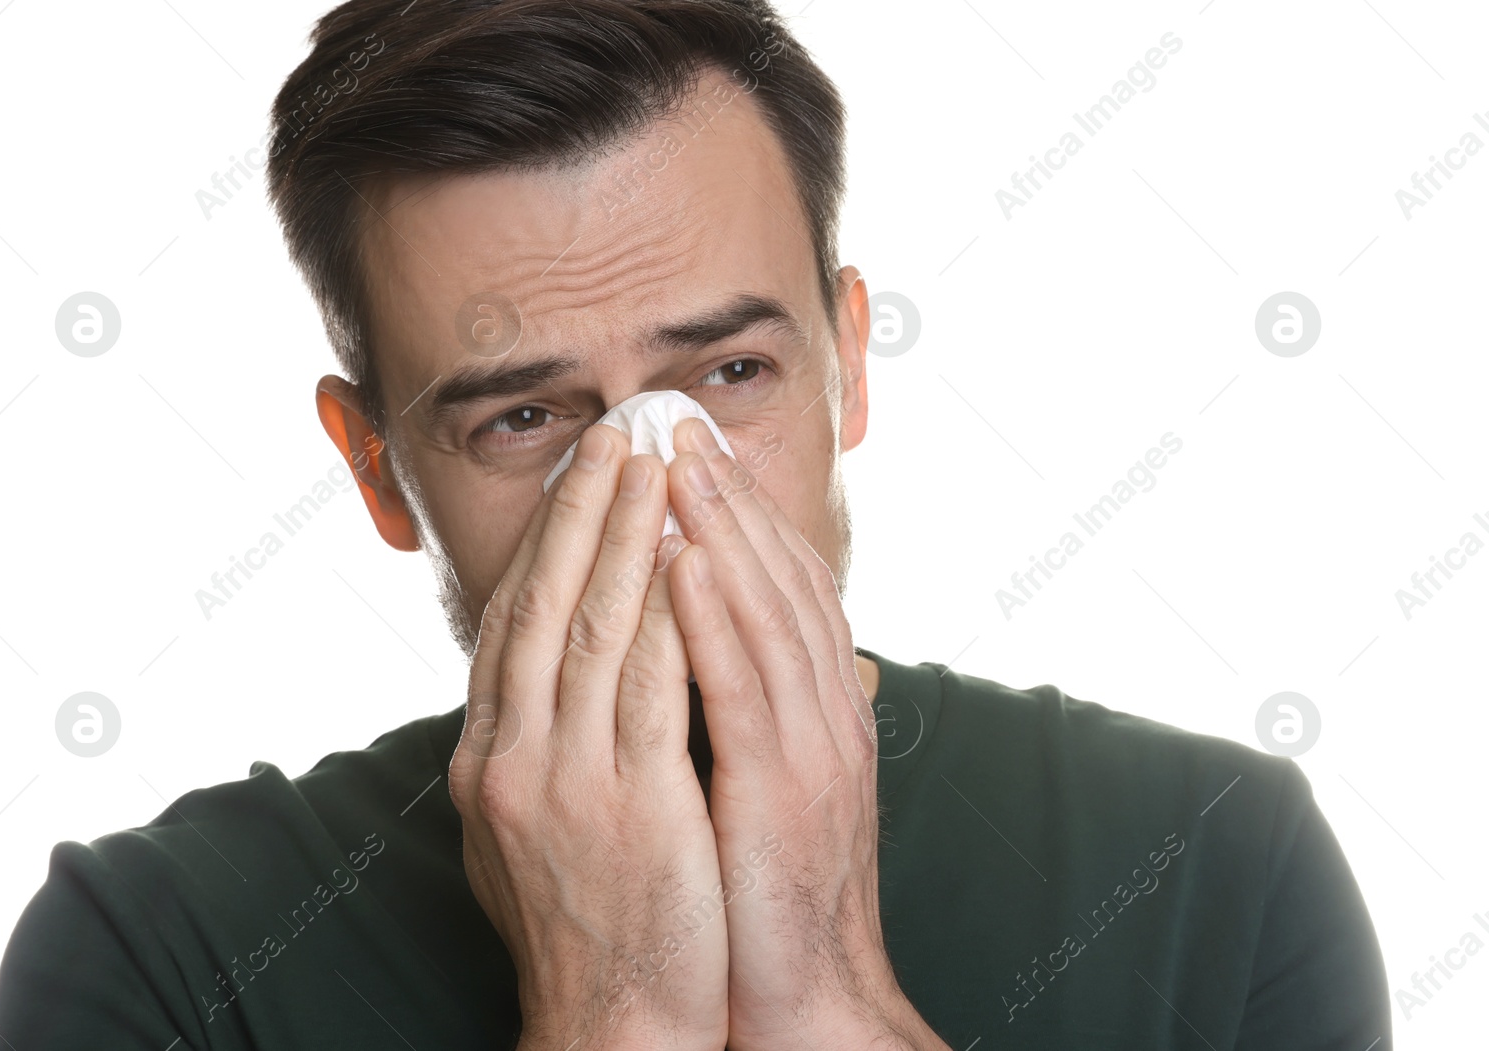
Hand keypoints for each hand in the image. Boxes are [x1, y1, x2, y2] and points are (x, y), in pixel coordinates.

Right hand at [449, 424, 728, 1050]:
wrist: (610, 1028)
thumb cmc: (585, 932)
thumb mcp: (532, 835)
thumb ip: (542, 752)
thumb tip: (548, 692)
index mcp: (487, 762)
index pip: (510, 627)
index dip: (546, 546)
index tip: (577, 484)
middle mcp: (511, 759)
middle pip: (543, 607)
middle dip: (581, 514)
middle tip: (614, 436)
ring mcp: (566, 780)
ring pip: (592, 627)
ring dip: (626, 536)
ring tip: (654, 465)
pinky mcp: (631, 805)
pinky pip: (650, 682)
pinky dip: (668, 608)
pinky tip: (689, 553)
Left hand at [663, 417, 946, 1050]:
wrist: (808, 1000)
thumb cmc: (772, 897)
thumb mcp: (775, 790)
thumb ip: (766, 717)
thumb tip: (744, 662)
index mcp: (822, 712)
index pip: (782, 590)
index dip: (741, 515)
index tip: (693, 455)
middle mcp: (828, 714)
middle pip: (780, 581)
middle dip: (729, 497)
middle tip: (679, 424)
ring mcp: (814, 748)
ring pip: (768, 614)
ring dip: (723, 531)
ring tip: (677, 462)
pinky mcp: (786, 791)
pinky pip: (748, 687)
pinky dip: (717, 617)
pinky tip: (684, 561)